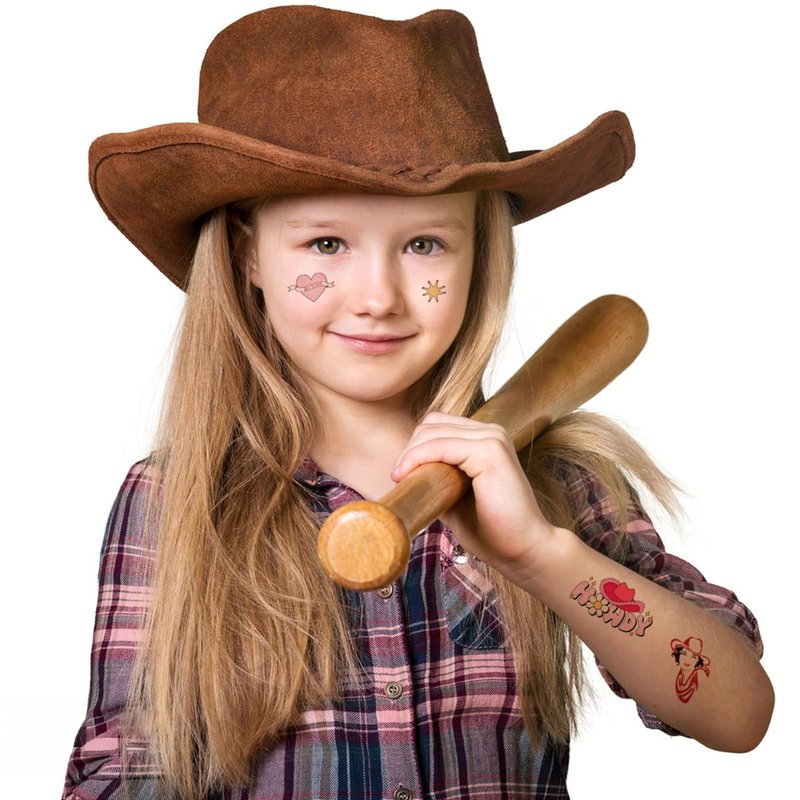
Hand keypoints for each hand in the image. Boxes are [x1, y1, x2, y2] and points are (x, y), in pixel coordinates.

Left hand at [390, 412, 559, 575]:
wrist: (523, 550)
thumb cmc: (491, 528)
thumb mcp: (453, 496)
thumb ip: (435, 476)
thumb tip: (403, 471)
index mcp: (485, 438)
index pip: (437, 425)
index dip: (415, 446)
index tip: (400, 475)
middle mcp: (491, 431)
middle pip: (431, 424)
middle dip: (410, 450)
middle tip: (399, 479)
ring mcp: (493, 438)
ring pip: (433, 432)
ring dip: (411, 455)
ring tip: (402, 480)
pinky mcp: (490, 451)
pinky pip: (441, 446)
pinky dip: (419, 458)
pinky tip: (407, 476)